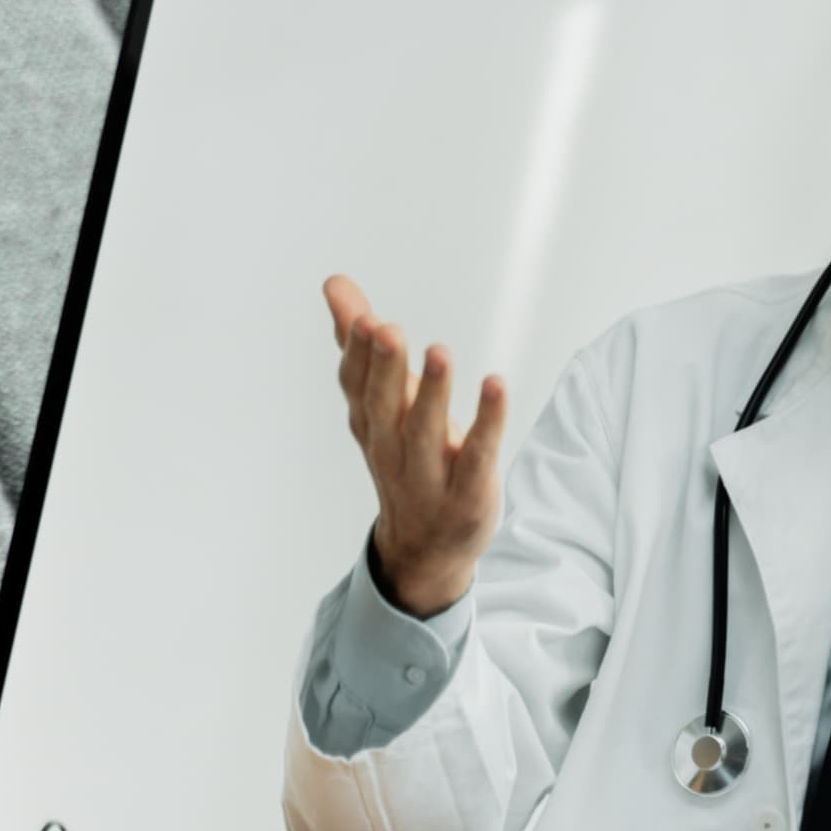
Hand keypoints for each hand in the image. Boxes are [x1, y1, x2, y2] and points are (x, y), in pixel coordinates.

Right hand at [323, 274, 507, 617]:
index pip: (356, 386)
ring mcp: (429, 474)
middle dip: (384, 368)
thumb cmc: (403, 455)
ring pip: (425, 432)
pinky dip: (488, 422)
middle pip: (383, 407)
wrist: (424, 547)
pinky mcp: (469, 491)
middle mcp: (391, 448)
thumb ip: (359, 342)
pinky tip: (496, 385)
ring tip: (438, 351)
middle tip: (386, 328)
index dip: (357, 354)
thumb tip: (335, 284)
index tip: (360, 317)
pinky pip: (478, 455)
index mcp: (370, 423)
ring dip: (432, 392)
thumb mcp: (380, 401)